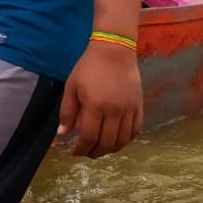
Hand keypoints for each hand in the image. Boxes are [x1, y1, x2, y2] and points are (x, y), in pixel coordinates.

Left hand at [57, 39, 142, 157]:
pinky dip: (127, 140)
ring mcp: (129, 110)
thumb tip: (62, 134)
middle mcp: (114, 111)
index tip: (74, 152)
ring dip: (110, 149)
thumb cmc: (89, 67)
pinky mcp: (139, 106)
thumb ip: (67, 112)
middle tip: (86, 152)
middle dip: (94, 152)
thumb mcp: (72, 87)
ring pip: (122, 141)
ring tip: (100, 148)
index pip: (89, 137)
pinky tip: (117, 140)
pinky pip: (136, 130)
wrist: (114, 50)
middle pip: (106, 143)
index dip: (81, 149)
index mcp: (95, 106)